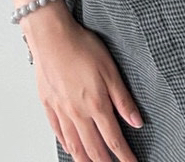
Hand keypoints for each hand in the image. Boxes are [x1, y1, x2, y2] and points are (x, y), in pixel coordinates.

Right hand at [22, 6, 143, 161]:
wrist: (51, 36)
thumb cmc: (81, 47)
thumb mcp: (110, 70)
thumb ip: (123, 99)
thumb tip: (136, 121)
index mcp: (96, 105)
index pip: (113, 140)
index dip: (125, 156)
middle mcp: (77, 113)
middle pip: (93, 149)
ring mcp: (61, 110)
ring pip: (74, 145)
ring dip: (85, 160)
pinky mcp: (48, 103)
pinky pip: (57, 131)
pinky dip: (66, 144)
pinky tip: (70, 147)